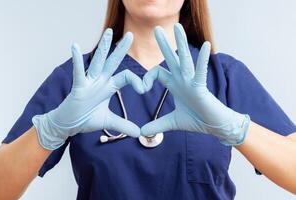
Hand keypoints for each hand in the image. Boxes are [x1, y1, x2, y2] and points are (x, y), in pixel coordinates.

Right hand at [32, 29, 143, 149]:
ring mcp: (89, 82)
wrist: (69, 125)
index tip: (144, 88)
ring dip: (103, 47)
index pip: (126, 77)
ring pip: (98, 62)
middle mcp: (100, 81)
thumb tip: (139, 133)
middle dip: (122, 49)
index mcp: (109, 86)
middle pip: (113, 62)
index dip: (137, 80)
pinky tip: (75, 46)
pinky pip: (79, 73)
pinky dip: (77, 61)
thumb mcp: (109, 121)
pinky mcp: (78, 87)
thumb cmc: (86, 119)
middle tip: (130, 35)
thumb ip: (124, 125)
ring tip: (108, 32)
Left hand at [141, 23, 249, 145]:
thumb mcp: (171, 123)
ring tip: (178, 28)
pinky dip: (203, 60)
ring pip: (185, 59)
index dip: (146, 77)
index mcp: (174, 85)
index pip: (157, 72)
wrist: (213, 126)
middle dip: (163, 44)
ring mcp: (192, 82)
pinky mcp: (201, 87)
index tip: (141, 89)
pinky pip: (201, 72)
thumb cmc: (196, 120)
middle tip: (156, 29)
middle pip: (171, 58)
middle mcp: (182, 80)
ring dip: (181, 43)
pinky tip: (206, 46)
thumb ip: (156, 125)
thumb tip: (141, 132)